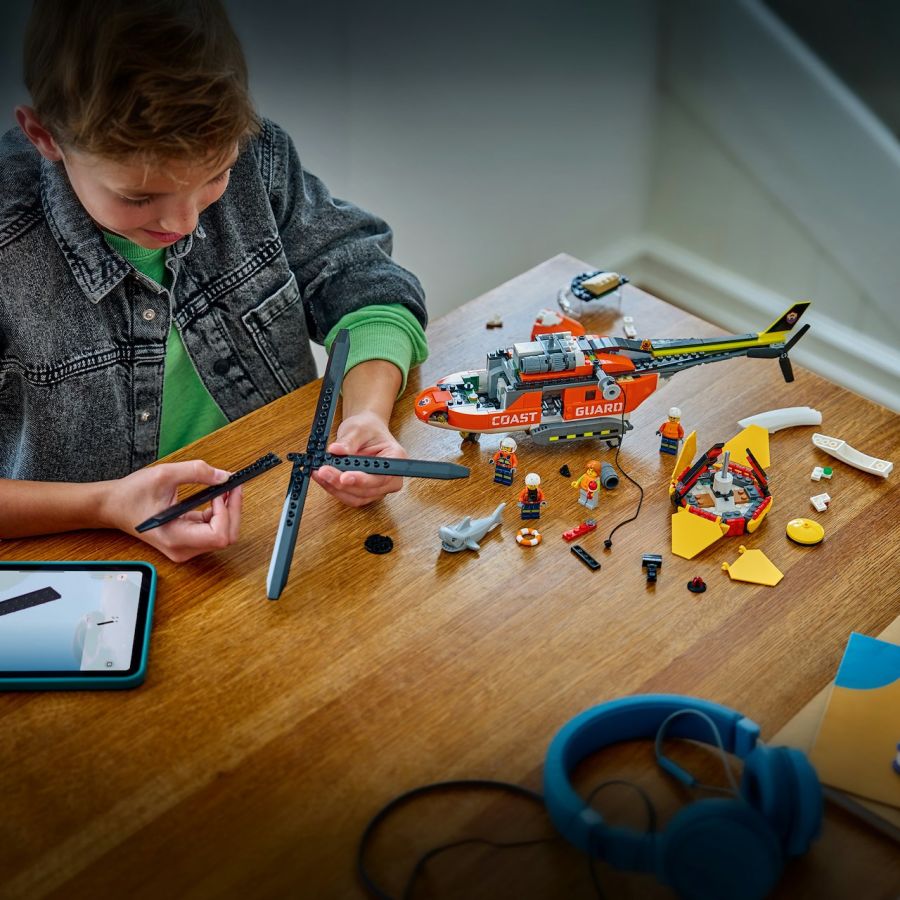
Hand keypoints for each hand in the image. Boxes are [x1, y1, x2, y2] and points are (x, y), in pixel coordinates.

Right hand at [102, 460, 242, 561]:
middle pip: (226, 537)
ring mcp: (185, 547)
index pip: (219, 535)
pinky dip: (220, 513)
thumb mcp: (164, 474)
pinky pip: (213, 531)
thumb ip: (197, 472)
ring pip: (223, 535)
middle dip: (234, 510)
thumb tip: (224, 476)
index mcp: (175, 537)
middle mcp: (182, 548)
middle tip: (233, 486)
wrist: (112, 506)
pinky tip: (216, 496)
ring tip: (226, 489)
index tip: (221, 491)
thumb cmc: (132, 494)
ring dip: (229, 511)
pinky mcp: (187, 541)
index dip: (226, 512)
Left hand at [312, 410, 405, 506]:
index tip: (344, 476)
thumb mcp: (358, 428)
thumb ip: (348, 441)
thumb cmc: (367, 428)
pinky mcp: (365, 492)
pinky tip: (323, 478)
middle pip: (367, 490)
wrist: (365, 431)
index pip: (381, 476)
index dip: (362, 480)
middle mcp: (391, 477)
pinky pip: (349, 497)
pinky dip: (334, 489)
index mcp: (396, 458)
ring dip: (335, 488)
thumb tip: (335, 450)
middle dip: (342, 483)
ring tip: (320, 473)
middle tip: (324, 471)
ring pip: (356, 497)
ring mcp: (378, 487)